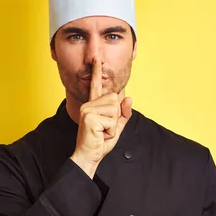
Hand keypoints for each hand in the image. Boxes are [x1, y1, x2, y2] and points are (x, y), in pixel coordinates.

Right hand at [70, 56, 132, 178]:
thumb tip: (128, 97)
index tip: (96, 59)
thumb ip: (123, 113)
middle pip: (114, 99)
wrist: (89, 156)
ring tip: (102, 132)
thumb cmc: (100, 142)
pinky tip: (100, 134)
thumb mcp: (116, 127)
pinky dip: (111, 131)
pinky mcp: (90, 117)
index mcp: (93, 105)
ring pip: (115, 109)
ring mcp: (87, 110)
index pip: (96, 86)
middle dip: (116, 116)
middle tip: (104, 128)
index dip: (96, 72)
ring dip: (113, 125)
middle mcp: (88, 105)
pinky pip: (112, 120)